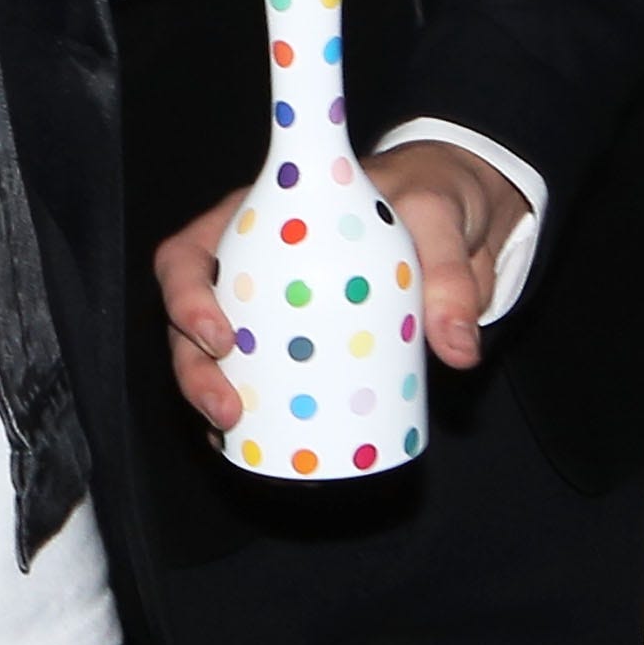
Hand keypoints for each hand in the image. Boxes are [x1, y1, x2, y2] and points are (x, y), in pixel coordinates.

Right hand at [160, 147, 520, 413]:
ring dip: (208, 399)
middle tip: (227, 410)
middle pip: (188, 321)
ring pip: (210, 358)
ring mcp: (267, 310)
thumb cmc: (427, 197)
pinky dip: (247, 419)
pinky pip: (257, 383)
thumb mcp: (437, 218)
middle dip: (192, 372)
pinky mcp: (296, 346)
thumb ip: (449, 275)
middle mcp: (249, 268)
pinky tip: (249, 447)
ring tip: (233, 432)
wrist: (458, 219)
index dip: (184, 296)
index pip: (189, 255)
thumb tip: (458, 351)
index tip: (221, 336)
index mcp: (258, 221)